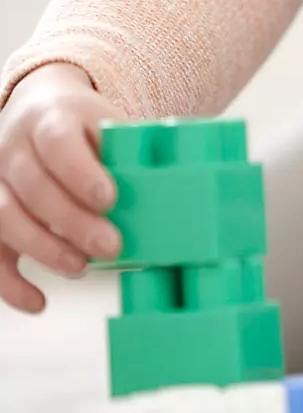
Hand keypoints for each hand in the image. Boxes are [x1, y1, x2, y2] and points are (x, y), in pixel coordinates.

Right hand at [0, 64, 122, 313]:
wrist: (37, 111)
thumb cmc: (82, 127)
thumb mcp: (107, 125)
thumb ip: (128, 153)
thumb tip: (175, 191)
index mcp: (51, 120)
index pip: (58, 142)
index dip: (81, 173)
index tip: (110, 199)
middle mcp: (16, 148)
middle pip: (34, 186)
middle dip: (72, 222)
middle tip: (111, 246)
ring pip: (4, 216)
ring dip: (43, 249)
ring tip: (80, 268)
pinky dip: (10, 282)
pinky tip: (39, 302)